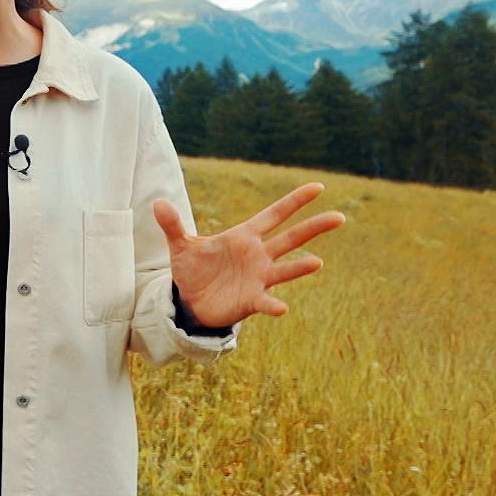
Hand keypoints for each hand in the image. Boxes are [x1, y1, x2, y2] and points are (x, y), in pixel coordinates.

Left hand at [150, 182, 345, 328]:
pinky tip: (281, 308)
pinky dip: (273, 305)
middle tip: (339, 217)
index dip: (294, 201)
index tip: (318, 188)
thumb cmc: (194, 269)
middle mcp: (258, 255)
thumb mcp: (181, 246)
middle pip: (291, 238)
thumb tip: (156, 203)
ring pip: (285, 269)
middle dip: (314, 227)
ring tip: (317, 262)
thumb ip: (172, 225)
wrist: (191, 301)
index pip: (274, 214)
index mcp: (244, 236)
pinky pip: (266, 301)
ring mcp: (258, 278)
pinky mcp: (251, 299)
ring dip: (300, 266)